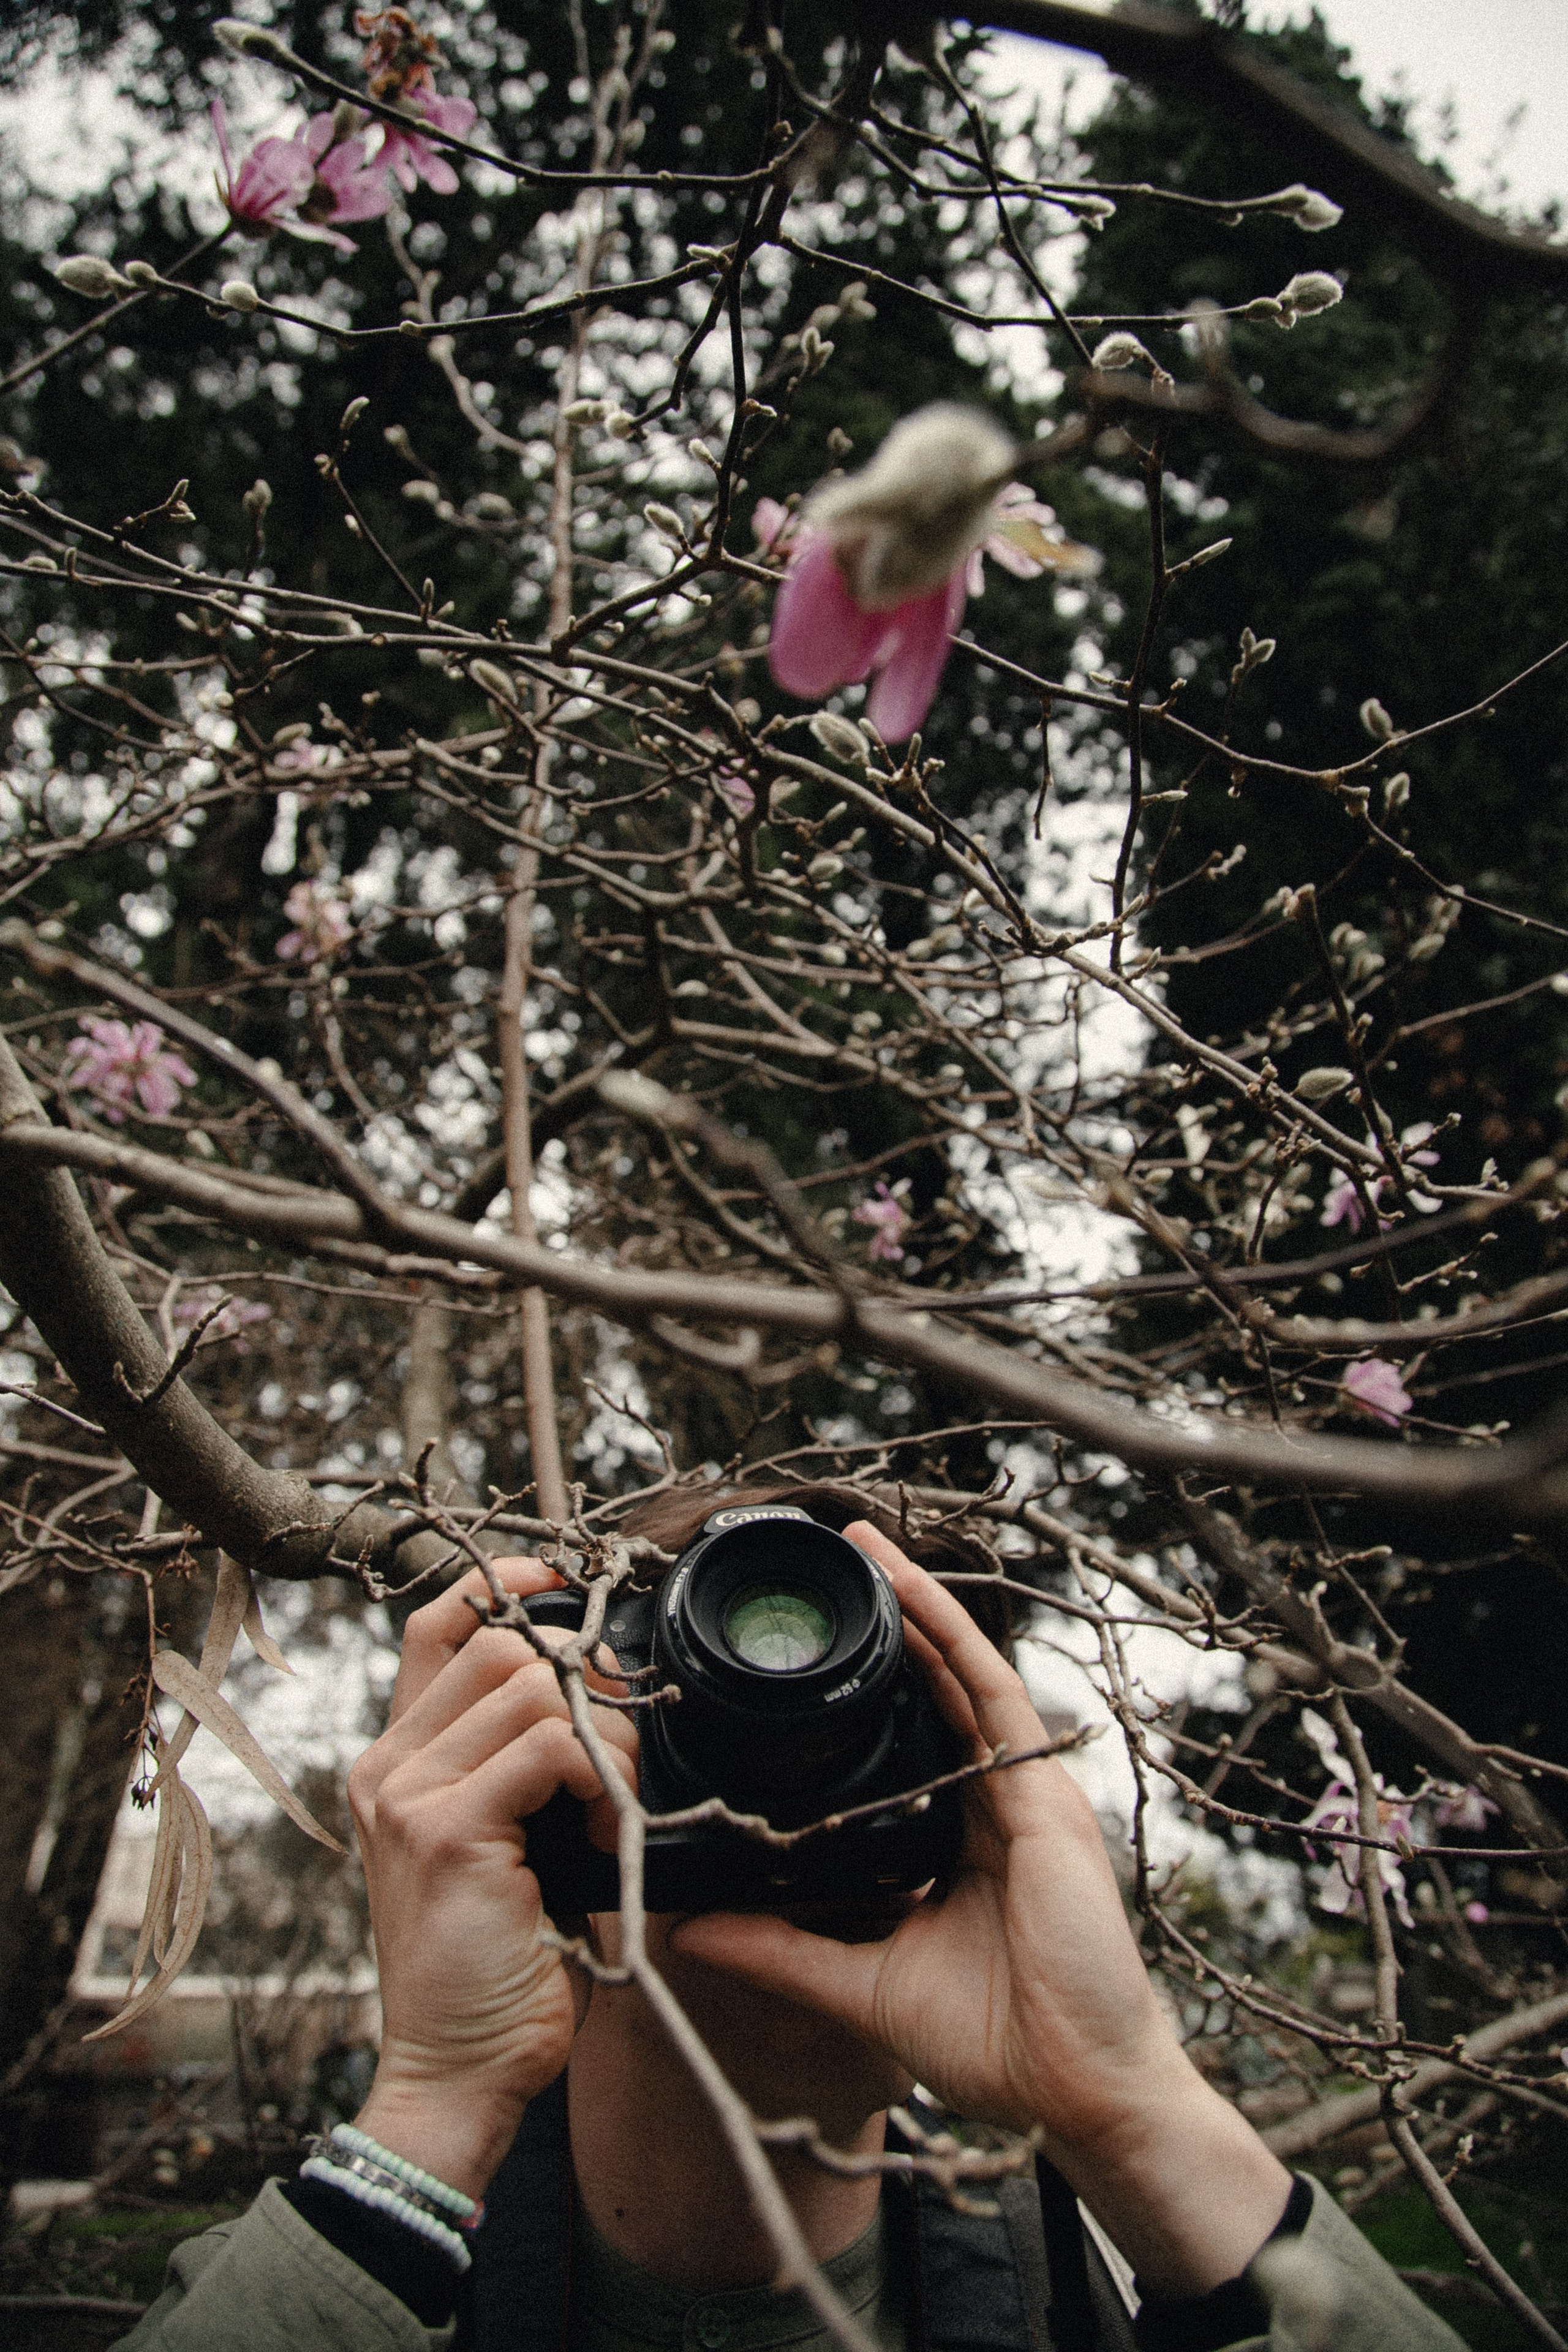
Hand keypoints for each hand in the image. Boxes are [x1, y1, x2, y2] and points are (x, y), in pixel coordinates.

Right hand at [348, 1558, 637, 2198]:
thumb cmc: (497, 1964)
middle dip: (580, 1681)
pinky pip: (547, 1749)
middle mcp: (388, 1769)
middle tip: (615, 1754)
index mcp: (396, 1763)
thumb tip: (592, 1678)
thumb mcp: (505, 1845)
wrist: (457, 2073)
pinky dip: (597, 1778)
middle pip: (498, 1646)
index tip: (564, 1581)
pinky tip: (604, 1835)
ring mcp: (408, 1798)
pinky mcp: (447, 1834)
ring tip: (612, 1807)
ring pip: (529, 1689)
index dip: (503, 1586)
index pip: (439, 1629)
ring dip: (601, 1737)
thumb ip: (524, 1763)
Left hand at [671, 1524, 1290, 2294]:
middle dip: (896, 1620)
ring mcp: (1025, 1795)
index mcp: (959, 1838)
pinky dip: (957, 1642)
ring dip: (921, 1606)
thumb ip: (779, 1952)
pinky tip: (922, 1596)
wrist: (1074, 2092)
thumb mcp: (860, 1987)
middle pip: (938, 1688)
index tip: (815, 1646)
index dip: (874, 1683)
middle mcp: (994, 1804)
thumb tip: (688, 1928)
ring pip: (965, 1674)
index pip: (911, 1737)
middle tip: (842, 1557)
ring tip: (872, 1547)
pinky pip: (995, 1698)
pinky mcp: (1044, 1799)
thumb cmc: (992, 2044)